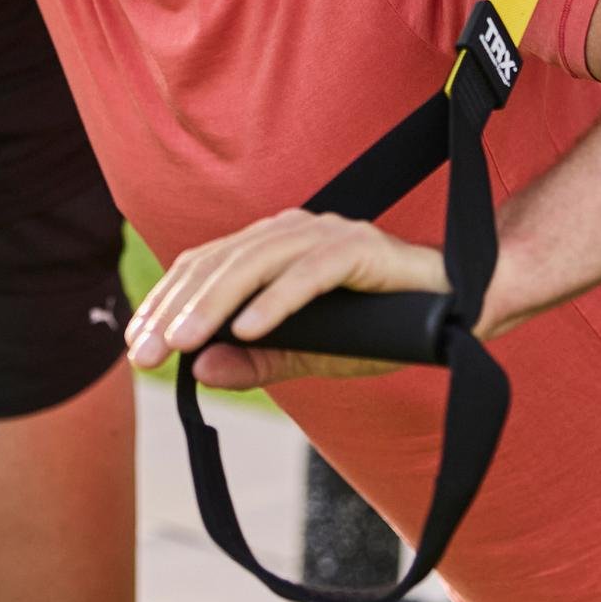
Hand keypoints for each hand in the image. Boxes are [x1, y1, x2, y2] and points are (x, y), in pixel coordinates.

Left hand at [125, 210, 450, 390]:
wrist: (464, 309)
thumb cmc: (387, 327)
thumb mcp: (313, 355)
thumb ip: (260, 361)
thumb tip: (199, 371)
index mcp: (275, 246)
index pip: (204, 265)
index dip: (164, 301)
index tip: (136, 345)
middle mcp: (295, 230)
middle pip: (220, 261)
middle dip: (176, 309)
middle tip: (145, 355)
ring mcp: (329, 234)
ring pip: (257, 261)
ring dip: (215, 303)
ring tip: (184, 343)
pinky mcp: (364, 250)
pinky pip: (311, 273)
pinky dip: (277, 301)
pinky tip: (248, 331)